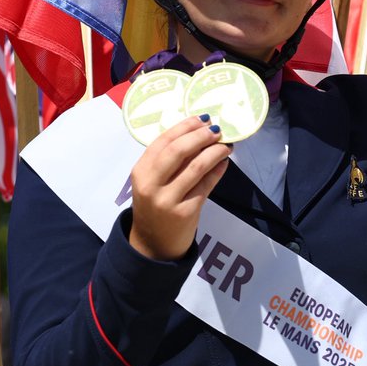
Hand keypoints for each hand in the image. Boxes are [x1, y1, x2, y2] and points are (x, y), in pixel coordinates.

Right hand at [128, 116, 231, 259]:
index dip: (184, 127)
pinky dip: (217, 170)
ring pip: (196, 167)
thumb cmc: (154, 207)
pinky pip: (206, 185)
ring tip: (226, 145)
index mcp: (140, 172)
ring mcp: (168, 200)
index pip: (162, 141)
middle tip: (217, 130)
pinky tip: (224, 163)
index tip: (201, 119)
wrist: (153, 245)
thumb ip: (166, 162)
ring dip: (215, 152)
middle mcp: (151, 185)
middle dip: (200, 136)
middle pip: (178, 151)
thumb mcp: (151, 183)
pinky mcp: (186, 212)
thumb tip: (197, 134)